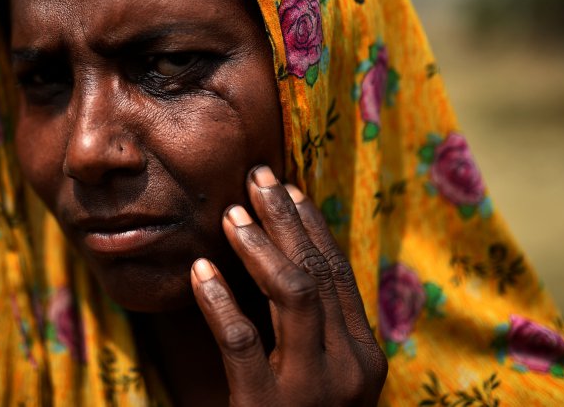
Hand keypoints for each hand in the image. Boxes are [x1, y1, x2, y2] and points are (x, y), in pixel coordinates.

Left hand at [191, 165, 387, 405]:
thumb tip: (289, 256)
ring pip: (291, 294)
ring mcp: (312, 392)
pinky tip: (199, 270)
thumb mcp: (319, 377)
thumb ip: (313, 329)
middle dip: (285, 219)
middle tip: (256, 177)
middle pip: (317, 273)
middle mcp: (350, 369)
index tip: (288, 189)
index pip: (339, 275)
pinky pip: (241, 340)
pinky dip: (218, 299)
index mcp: (364, 357)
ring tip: (230, 216)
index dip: (312, 228)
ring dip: (259, 247)